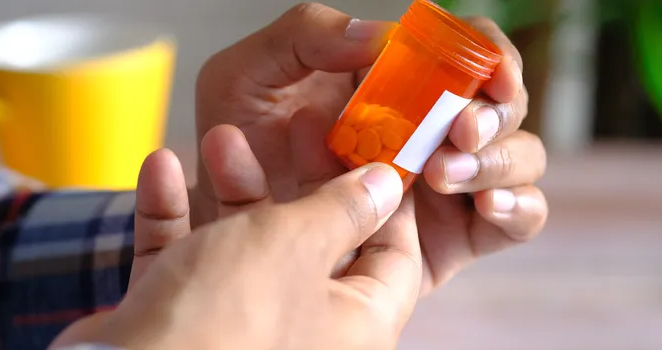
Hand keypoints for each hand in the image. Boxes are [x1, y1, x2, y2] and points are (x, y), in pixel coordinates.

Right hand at [53, 153, 421, 349]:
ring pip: (247, 246)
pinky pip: (189, 263)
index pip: (395, 256)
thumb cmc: (223, 320)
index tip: (371, 150)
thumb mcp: (295, 243)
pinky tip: (159, 169)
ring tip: (218, 136)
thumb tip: (385, 186)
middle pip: (315, 242)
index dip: (387, 200)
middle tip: (296, 126)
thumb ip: (343, 209)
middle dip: (296, 177)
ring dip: (230, 188)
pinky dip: (175, 219)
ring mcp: (242, 329)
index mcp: (355, 325)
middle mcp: (306, 331)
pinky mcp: (185, 325)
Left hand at [191, 3, 547, 294]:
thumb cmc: (237, 143)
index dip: (490, 55)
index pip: (466, 51)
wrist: (229, 222)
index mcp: (394, 80)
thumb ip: (307, 35)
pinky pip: (519, 217)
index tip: (489, 75)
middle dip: (493, 114)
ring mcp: (447, 181)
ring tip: (440, 176)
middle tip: (457, 131)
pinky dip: (518, 208)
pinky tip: (487, 206)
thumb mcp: (250, 73)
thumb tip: (381, 35)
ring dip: (499, 160)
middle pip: (503, 105)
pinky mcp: (454, 236)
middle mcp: (431, 126)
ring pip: (519, 158)